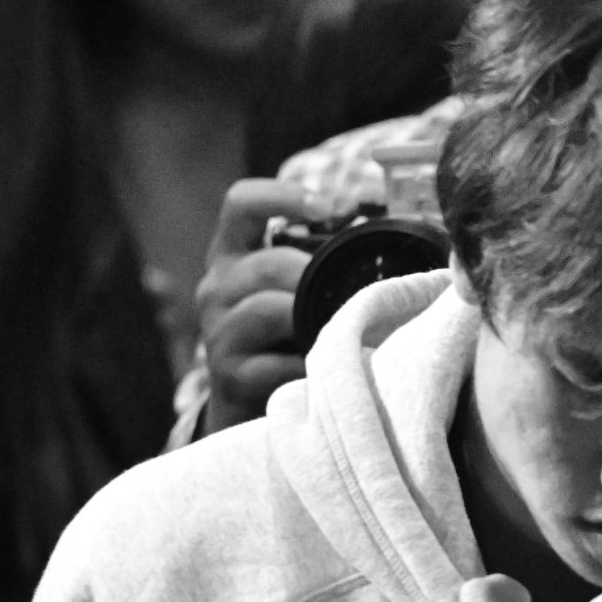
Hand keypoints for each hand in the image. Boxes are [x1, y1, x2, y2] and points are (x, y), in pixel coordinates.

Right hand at [195, 181, 337, 435]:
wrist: (254, 405)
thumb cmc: (290, 334)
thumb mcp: (300, 285)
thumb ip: (329, 251)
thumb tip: (384, 213)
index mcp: (234, 254)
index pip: (241, 203)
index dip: (283, 196)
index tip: (330, 208)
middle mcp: (217, 287)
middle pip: (268, 263)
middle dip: (319, 274)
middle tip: (360, 291)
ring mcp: (218, 333)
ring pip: (268, 310)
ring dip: (316, 319)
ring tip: (350, 328)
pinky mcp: (230, 376)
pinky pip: (276, 364)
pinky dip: (312, 364)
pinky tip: (333, 367)